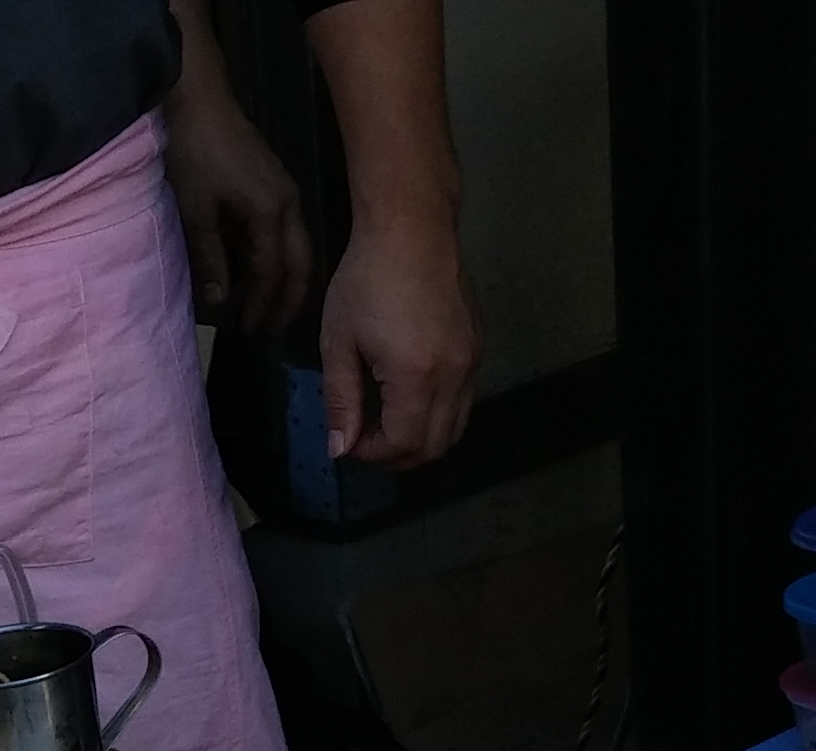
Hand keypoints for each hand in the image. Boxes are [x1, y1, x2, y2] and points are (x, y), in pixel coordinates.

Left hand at [164, 79, 313, 343]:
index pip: (273, 273)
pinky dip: (267, 258)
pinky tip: (248, 273)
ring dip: (277, 281)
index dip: (262, 307)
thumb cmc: (195, 152)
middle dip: (285, 301)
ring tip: (260, 310)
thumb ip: (211, 258)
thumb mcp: (197, 210)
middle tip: (268, 332)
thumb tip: (220, 303)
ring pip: (291, 249)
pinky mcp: (270, 186)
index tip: (249, 334)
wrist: (198, 98)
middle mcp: (287, 206)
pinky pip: (278, 233)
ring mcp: (282, 193)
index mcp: (272, 213)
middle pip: (297, 264)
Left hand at [317, 223, 478, 464]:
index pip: (403, 443)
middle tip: (365, 442)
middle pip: (436, 447)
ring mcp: (471, 361)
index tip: (349, 443)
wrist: (411, 229)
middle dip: (398, 456)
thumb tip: (340, 447)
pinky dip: (436, 415)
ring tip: (384, 424)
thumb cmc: (368, 278)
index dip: (373, 455)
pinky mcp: (476, 349)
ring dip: (420, 439)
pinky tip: (406, 399)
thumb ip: (341, 400)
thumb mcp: (339, 342)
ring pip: (454, 429)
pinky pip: (463, 402)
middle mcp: (453, 373)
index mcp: (416, 374)